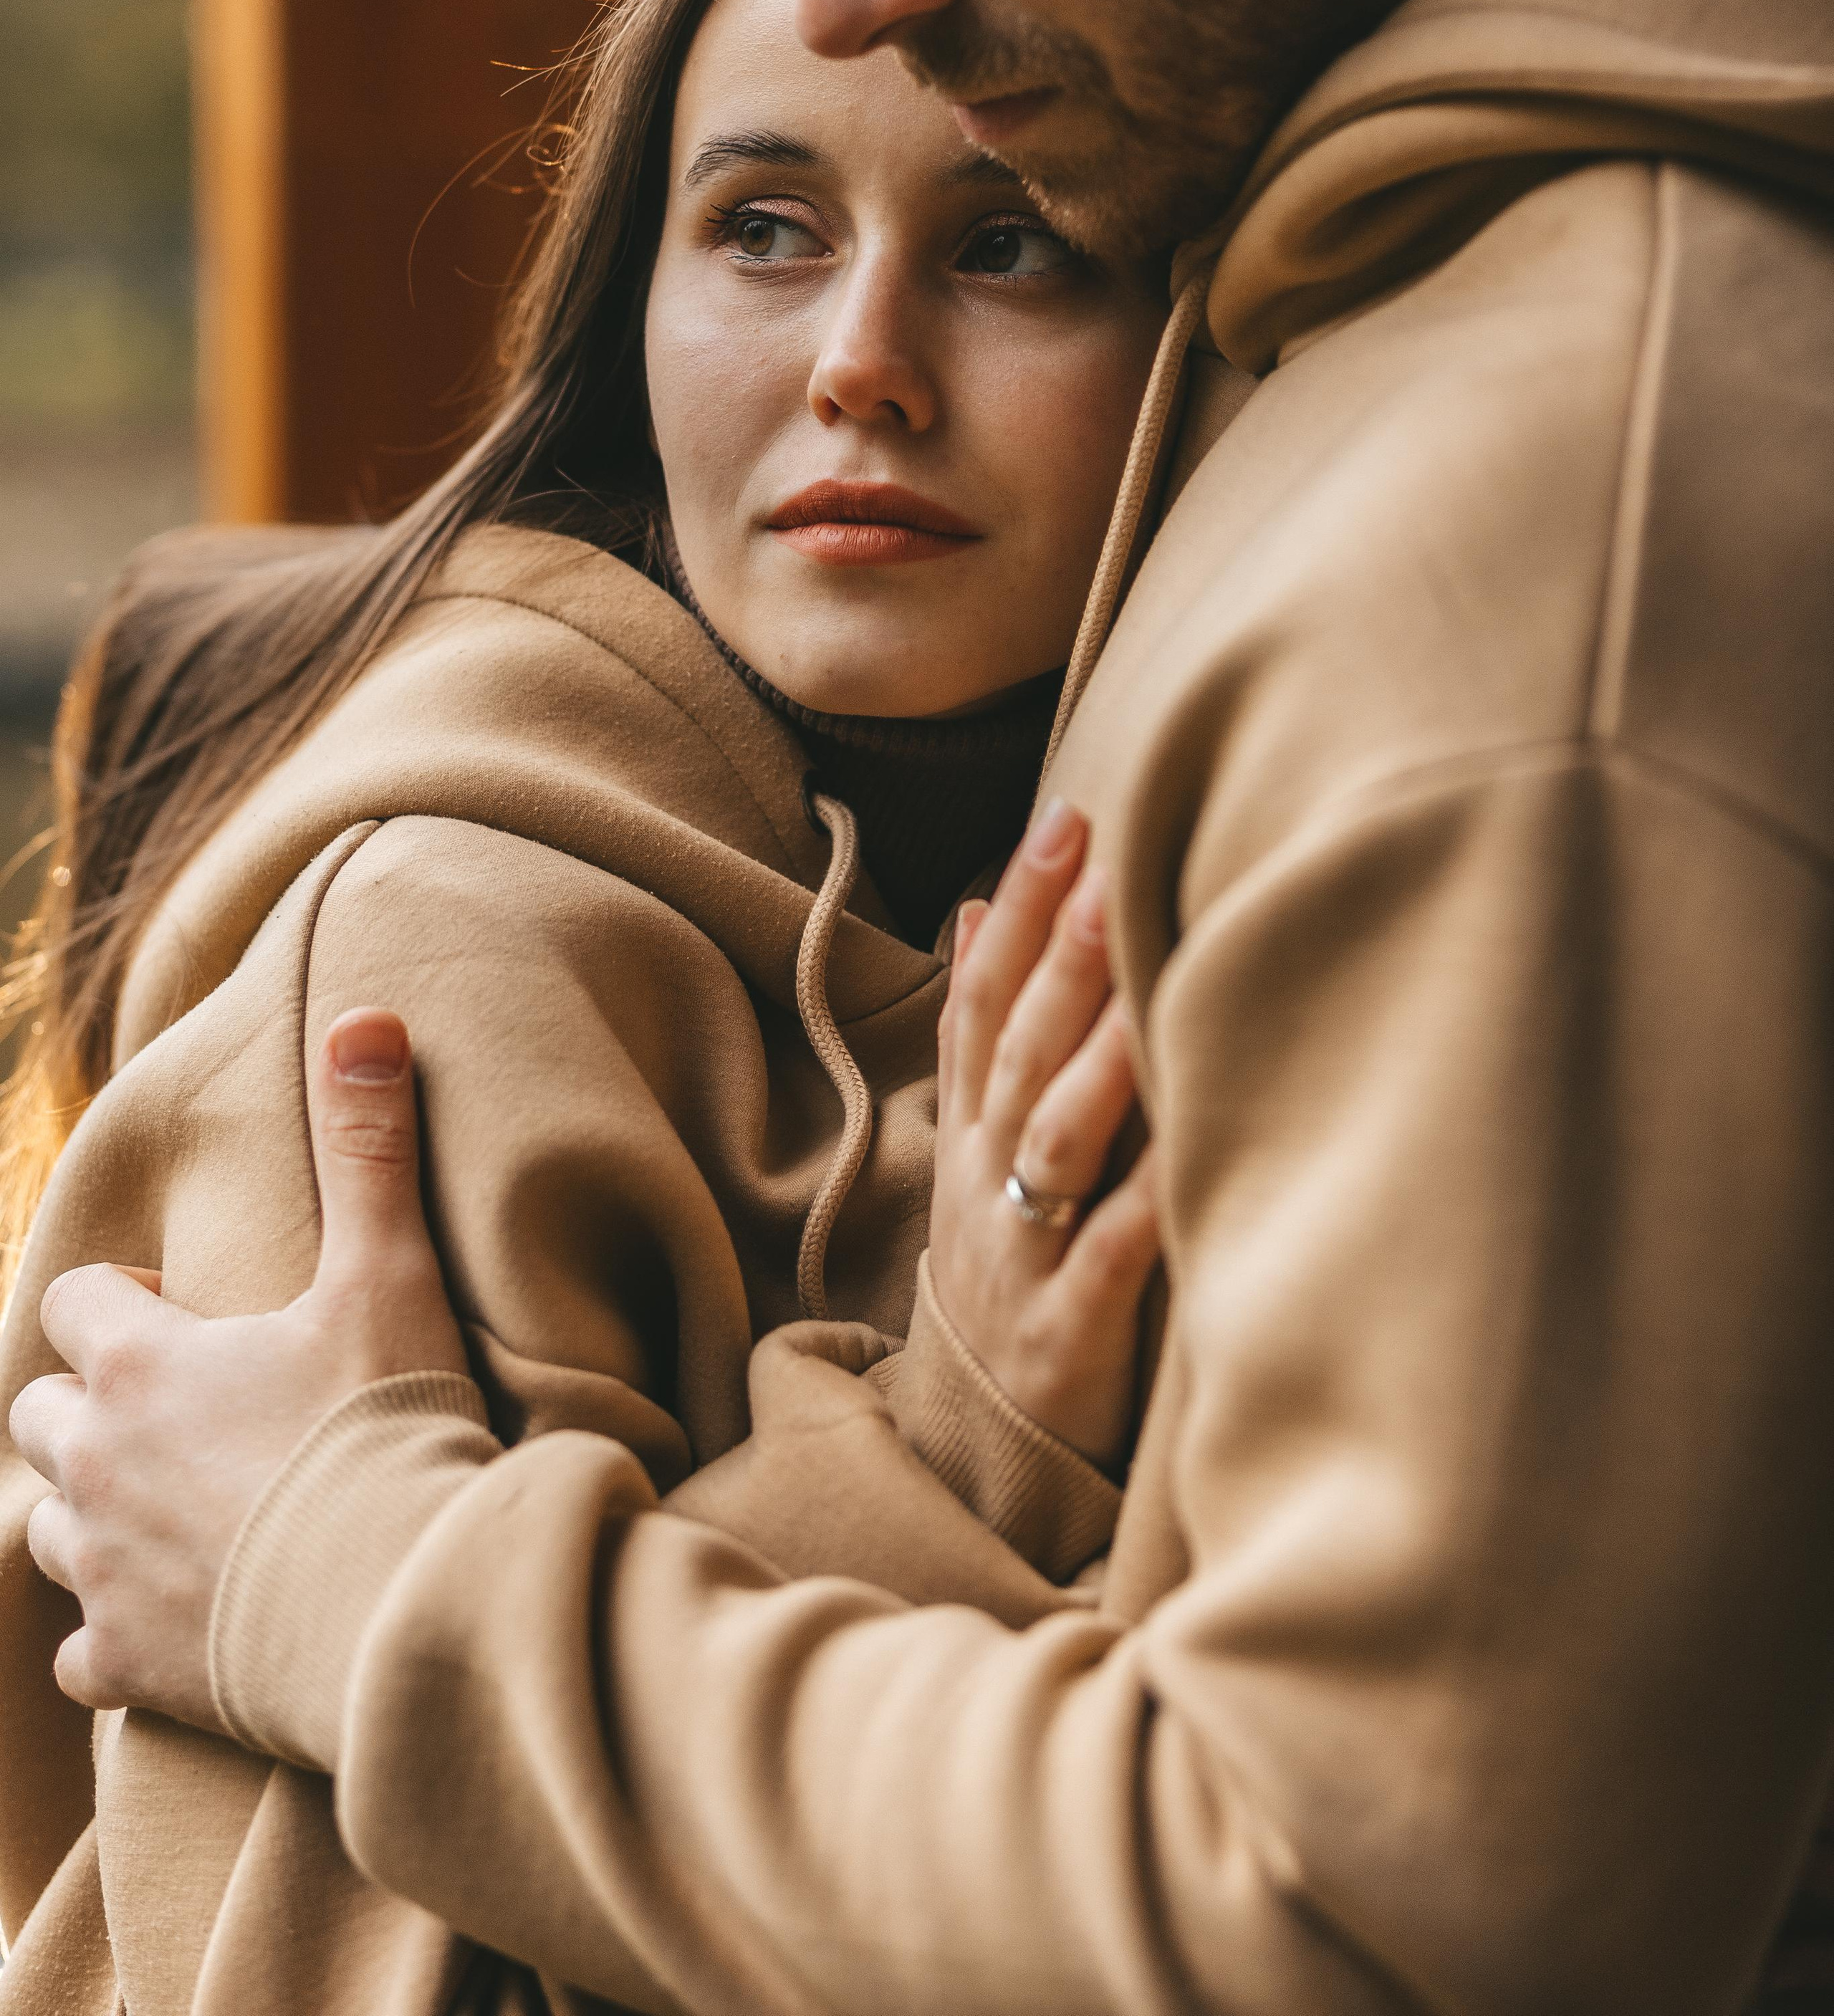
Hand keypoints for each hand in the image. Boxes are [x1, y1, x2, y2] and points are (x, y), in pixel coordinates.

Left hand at [9, 1009, 465, 1722]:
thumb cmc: (389, 1428)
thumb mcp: (390, 1273)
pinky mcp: (129, 1664)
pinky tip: (168, 1617)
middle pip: (46, 1412)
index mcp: (143, 1363)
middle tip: (187, 1403)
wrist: (400, 1601)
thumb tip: (364, 1017)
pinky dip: (112, 1630)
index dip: (127, 1295)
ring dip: (95, 1505)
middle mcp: (98, 1464)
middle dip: (98, 1400)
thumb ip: (368, 1146)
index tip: (191, 1307)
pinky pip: (80, 1650)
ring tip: (176, 1500)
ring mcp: (105, 1571)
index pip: (77, 1302)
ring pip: (46, 1524)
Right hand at [929, 800, 1160, 1471]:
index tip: (1065, 817)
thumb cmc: (1009, 1280)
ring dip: (1094, 1046)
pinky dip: (1147, 1192)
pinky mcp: (1071, 1337)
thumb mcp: (978, 1160)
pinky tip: (1190, 1135)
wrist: (979, 1461)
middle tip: (1100, 853)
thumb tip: (985, 902)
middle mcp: (988, 1186)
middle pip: (1020, 1051)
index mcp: (971, 1139)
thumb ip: (987, 1041)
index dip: (1019, 907)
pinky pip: (1113, 1252)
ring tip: (1134, 964)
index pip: (986, 1003)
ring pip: (1057, 1136)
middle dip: (1057, 950)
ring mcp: (1024, 1259)